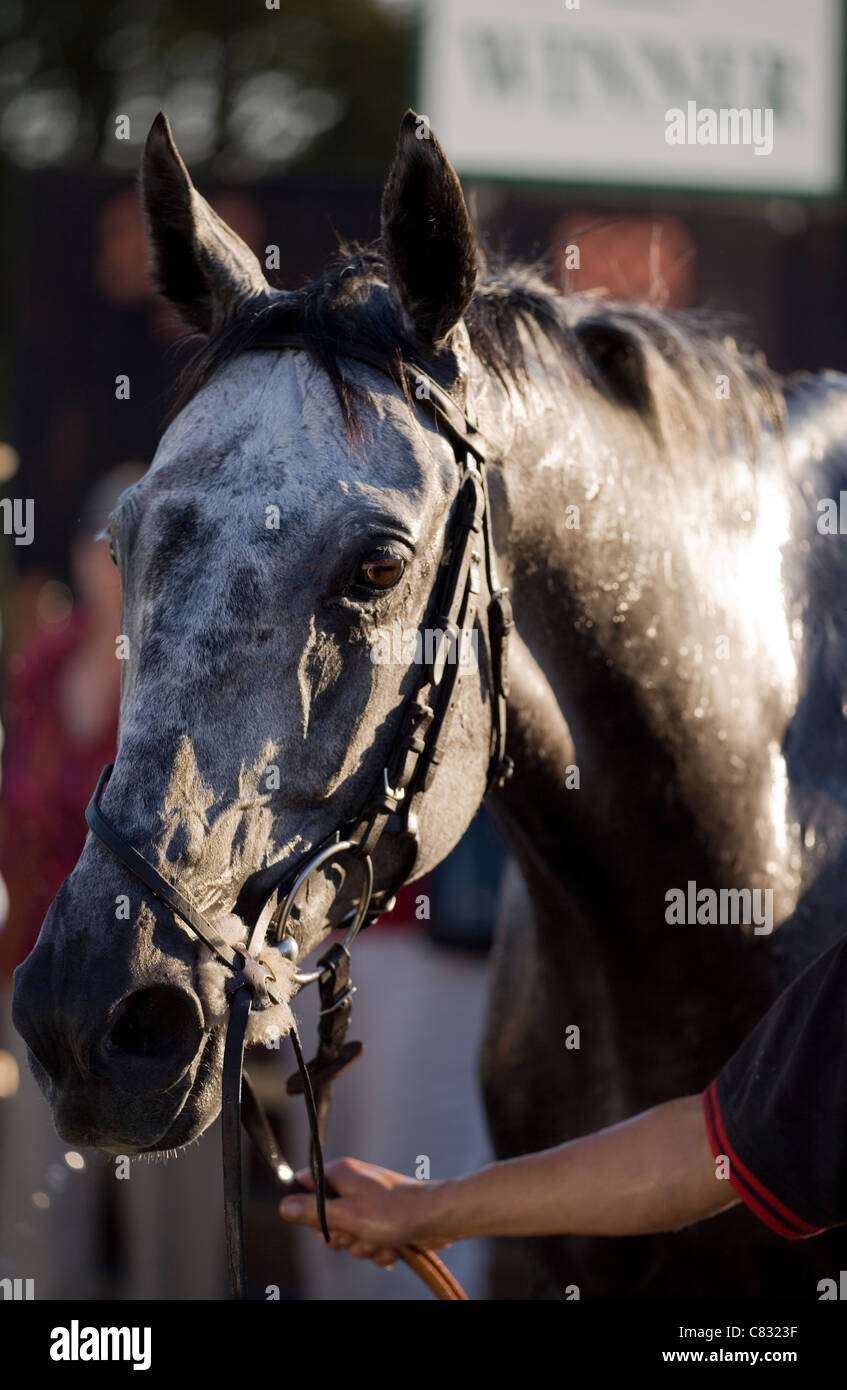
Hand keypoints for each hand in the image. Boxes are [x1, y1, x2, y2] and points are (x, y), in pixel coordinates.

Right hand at [279, 1157, 450, 1268]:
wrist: (437, 1219)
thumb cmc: (395, 1212)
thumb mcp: (347, 1215)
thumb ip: (314, 1212)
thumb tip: (284, 1206)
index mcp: (340, 1174)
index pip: (306, 1188)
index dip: (309, 1212)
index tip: (322, 1223)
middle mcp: (353, 1186)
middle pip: (326, 1220)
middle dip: (341, 1237)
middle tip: (356, 1233)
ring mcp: (369, 1204)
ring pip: (348, 1236)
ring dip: (363, 1246)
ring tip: (380, 1240)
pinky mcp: (383, 1221)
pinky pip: (368, 1242)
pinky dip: (378, 1249)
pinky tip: (392, 1247)